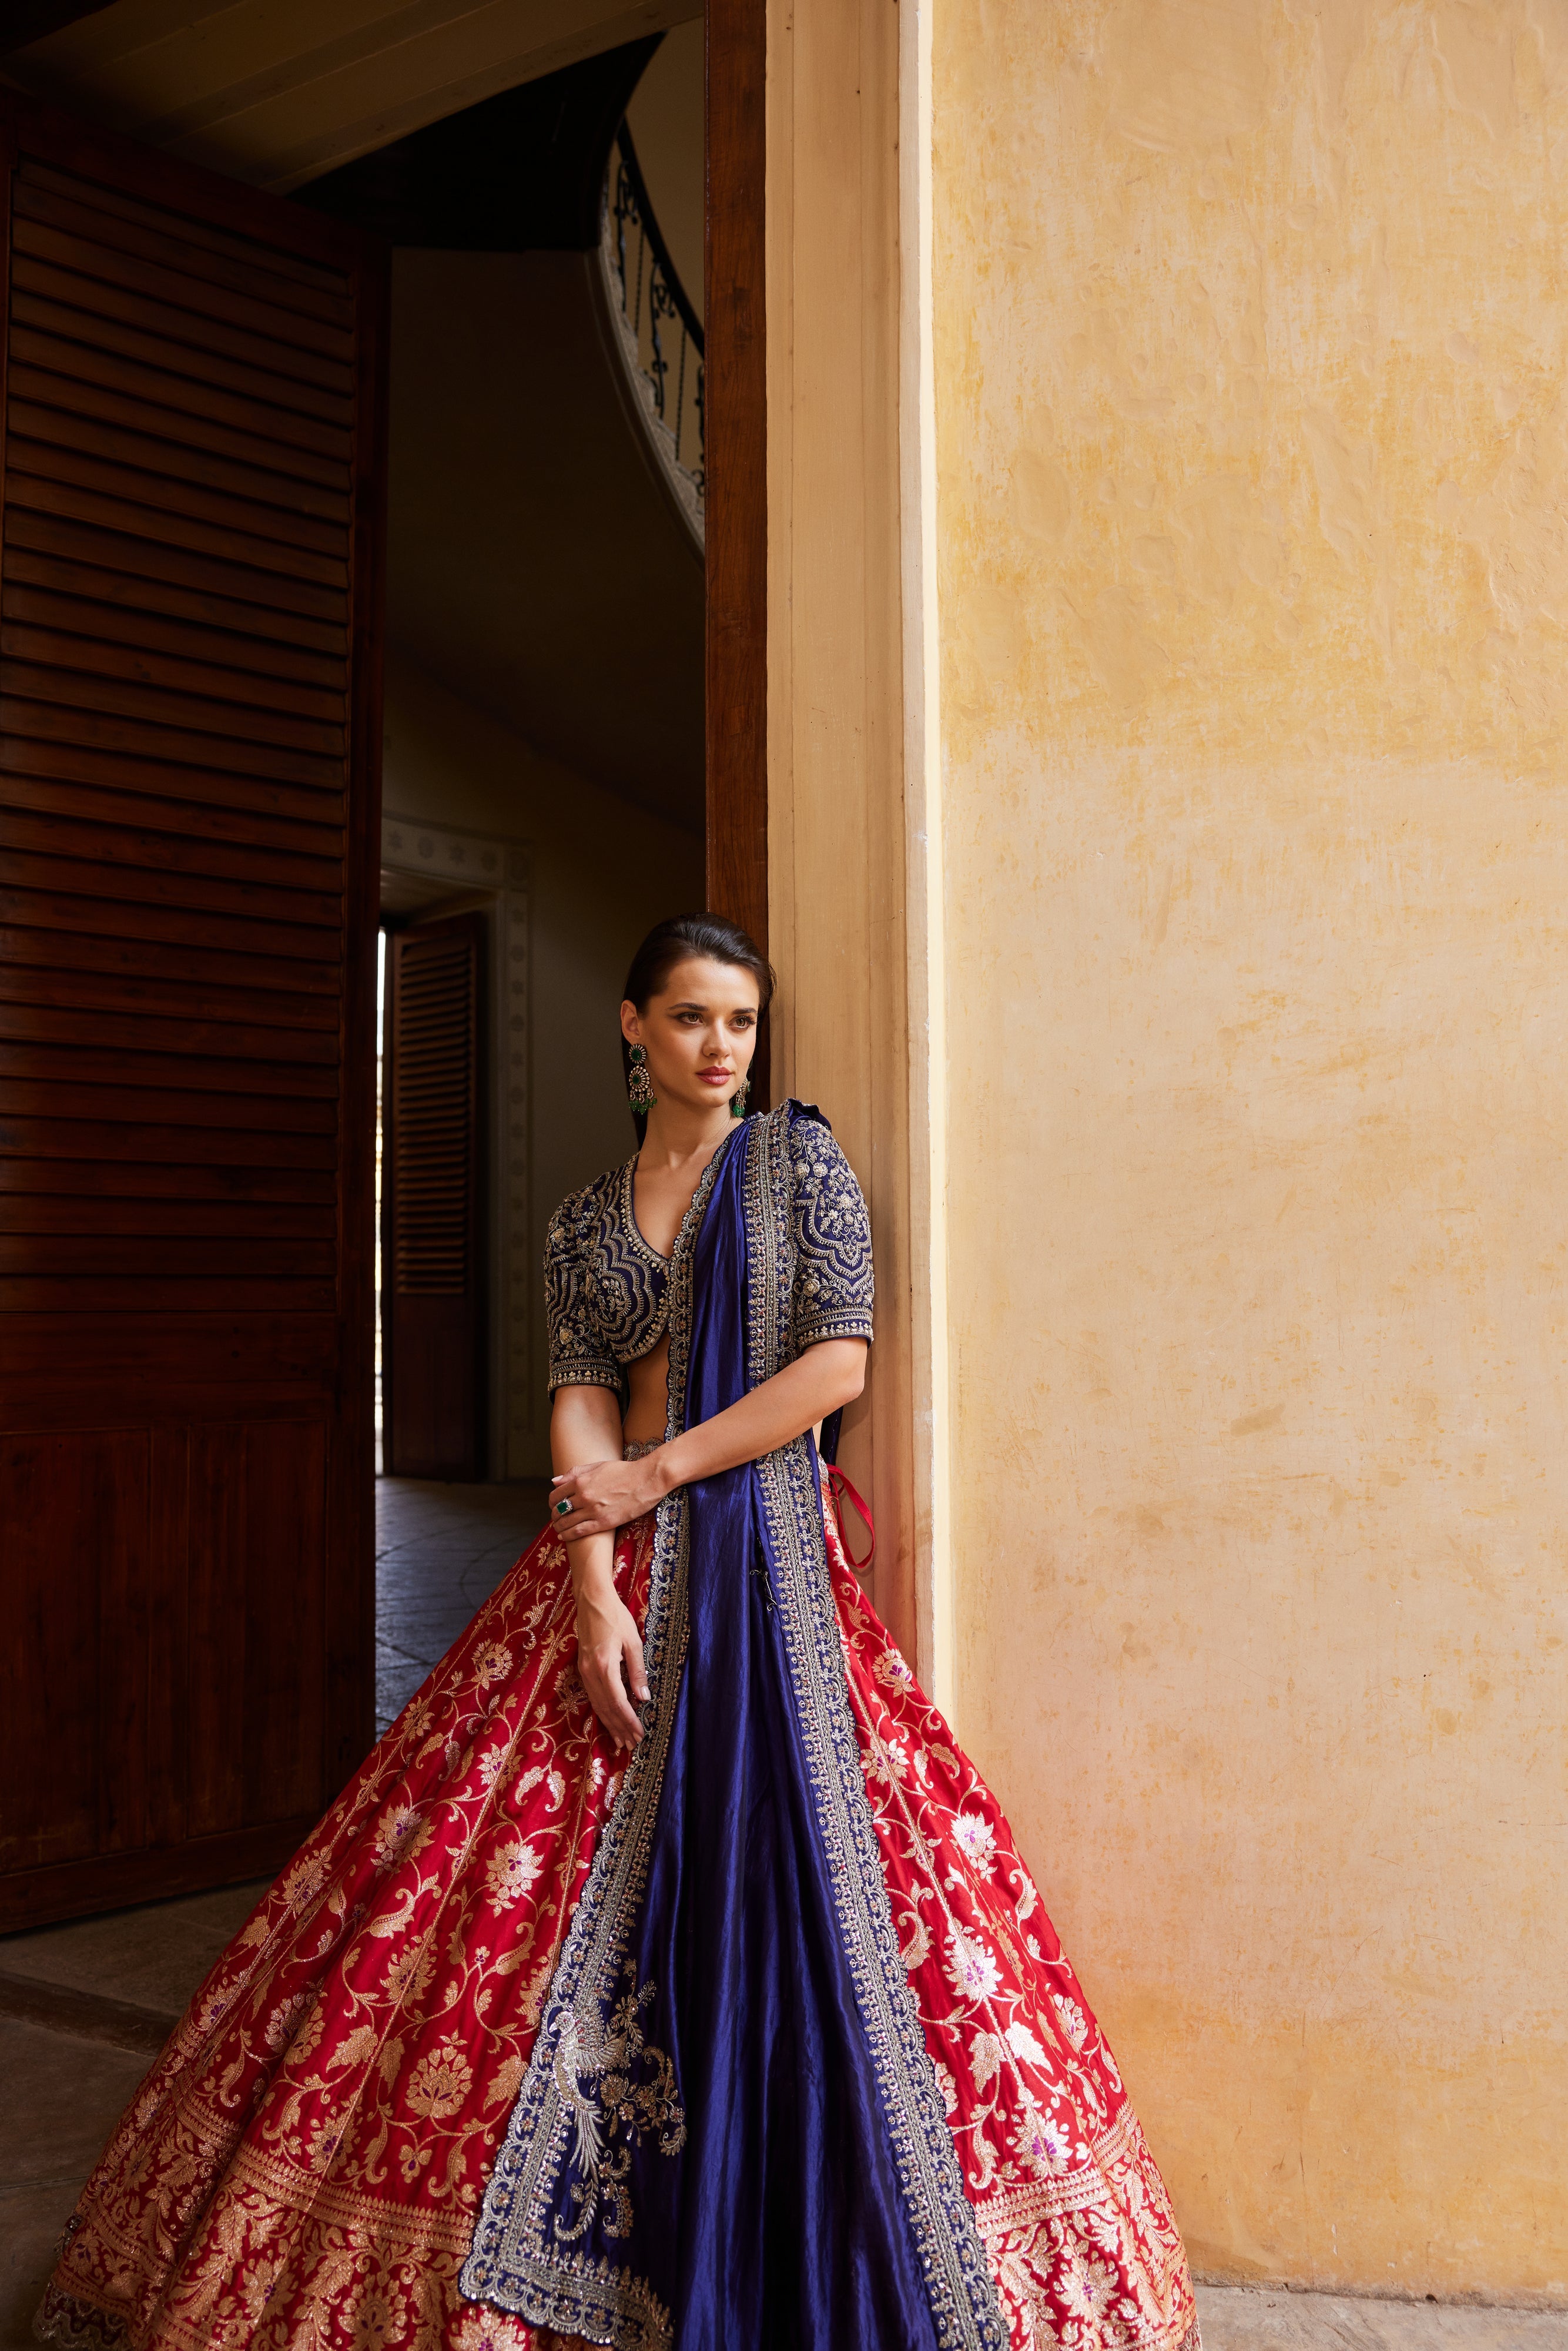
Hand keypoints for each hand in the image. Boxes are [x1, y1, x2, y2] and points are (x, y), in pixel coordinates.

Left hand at [551, 1454, 669, 1540]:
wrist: (646, 1480)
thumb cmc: (624, 1471)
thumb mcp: (598, 1466)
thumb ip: (575, 1473)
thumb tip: (554, 1481)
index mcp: (581, 1480)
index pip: (556, 1494)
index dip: (552, 1502)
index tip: (554, 1505)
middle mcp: (584, 1496)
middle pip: (559, 1509)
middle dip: (554, 1515)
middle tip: (556, 1518)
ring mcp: (593, 1510)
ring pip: (566, 1522)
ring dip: (559, 1527)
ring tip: (559, 1529)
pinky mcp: (603, 1522)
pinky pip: (578, 1532)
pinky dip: (567, 1535)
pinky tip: (563, 1536)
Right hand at [574, 1574, 649, 1748]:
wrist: (591, 1599)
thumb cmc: (615, 1617)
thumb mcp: (633, 1642)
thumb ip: (637, 1671)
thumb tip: (643, 1698)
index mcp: (605, 1667)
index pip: (618, 1702)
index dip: (629, 1721)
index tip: (639, 1734)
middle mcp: (591, 1673)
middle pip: (606, 1708)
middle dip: (619, 1728)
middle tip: (631, 1745)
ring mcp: (584, 1671)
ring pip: (597, 1704)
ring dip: (609, 1723)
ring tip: (620, 1739)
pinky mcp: (582, 1668)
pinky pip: (592, 1696)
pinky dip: (601, 1710)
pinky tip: (608, 1718)